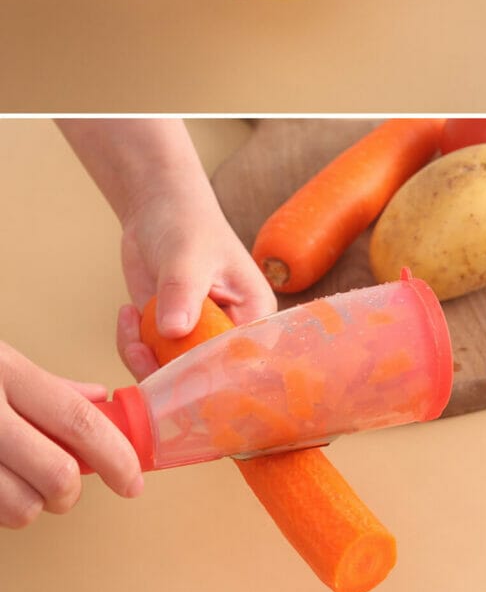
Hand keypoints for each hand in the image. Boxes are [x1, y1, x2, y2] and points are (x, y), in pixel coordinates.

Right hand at [0, 343, 142, 527]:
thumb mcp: (3, 363)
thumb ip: (49, 385)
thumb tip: (98, 399)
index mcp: (9, 374)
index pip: (79, 419)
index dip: (116, 456)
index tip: (132, 480)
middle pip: (58, 473)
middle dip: (71, 491)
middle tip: (65, 485)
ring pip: (24, 507)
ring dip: (33, 504)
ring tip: (21, 482)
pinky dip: (3, 509)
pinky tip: (0, 484)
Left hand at [117, 183, 276, 382]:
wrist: (159, 211)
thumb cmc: (188, 224)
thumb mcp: (187, 254)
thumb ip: (183, 291)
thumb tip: (174, 330)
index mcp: (253, 317)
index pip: (241, 363)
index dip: (211, 378)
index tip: (176, 372)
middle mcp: (228, 335)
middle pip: (206, 380)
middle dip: (168, 373)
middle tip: (139, 349)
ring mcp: (196, 339)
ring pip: (172, 377)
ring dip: (143, 360)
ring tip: (131, 321)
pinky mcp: (168, 339)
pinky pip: (149, 362)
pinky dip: (131, 346)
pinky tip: (127, 313)